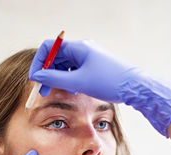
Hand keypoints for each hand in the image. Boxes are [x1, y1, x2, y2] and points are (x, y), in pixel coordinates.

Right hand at [29, 39, 170, 136]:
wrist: (135, 86)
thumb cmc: (108, 82)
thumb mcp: (78, 82)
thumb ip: (55, 79)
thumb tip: (36, 76)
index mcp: (79, 47)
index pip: (50, 47)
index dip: (39, 62)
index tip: (35, 78)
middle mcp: (84, 48)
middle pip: (58, 56)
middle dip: (48, 72)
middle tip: (43, 90)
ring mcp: (91, 56)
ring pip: (67, 64)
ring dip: (59, 77)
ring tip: (59, 91)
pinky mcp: (97, 65)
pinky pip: (77, 69)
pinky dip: (71, 79)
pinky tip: (73, 91)